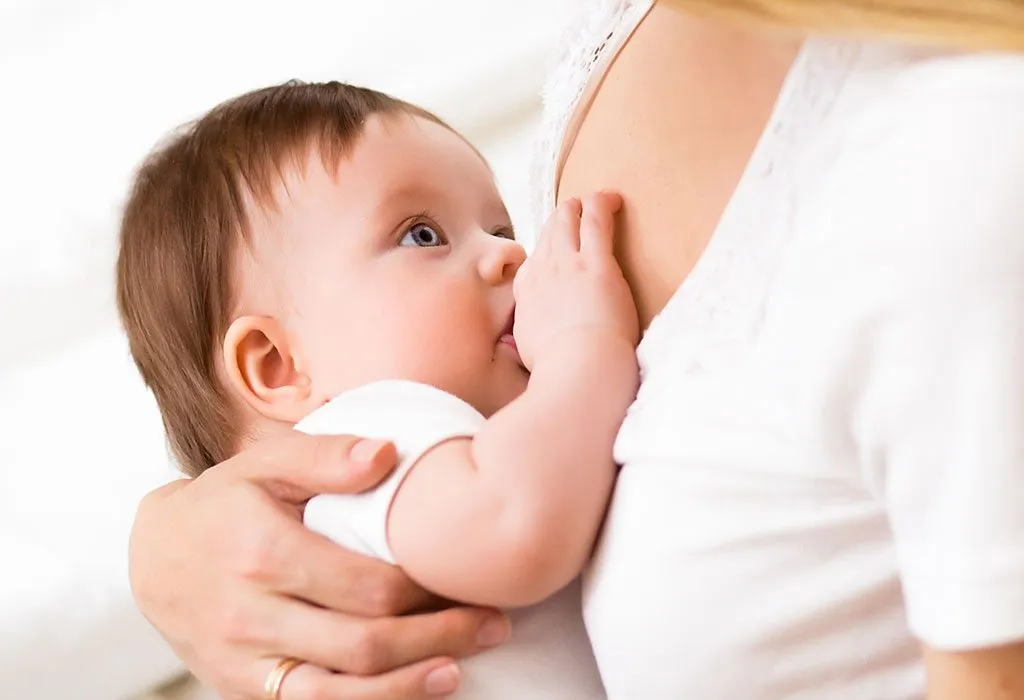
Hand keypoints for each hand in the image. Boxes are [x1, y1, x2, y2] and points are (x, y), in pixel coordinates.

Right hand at [129, 432, 510, 698]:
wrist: (154, 558)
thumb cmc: (224, 503)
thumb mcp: (264, 463)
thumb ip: (325, 456)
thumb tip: (388, 455)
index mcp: (263, 552)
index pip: (366, 585)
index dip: (426, 588)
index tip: (467, 576)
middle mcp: (251, 615)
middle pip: (362, 645)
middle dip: (438, 638)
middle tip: (493, 624)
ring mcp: (244, 663)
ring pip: (336, 695)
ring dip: (408, 688)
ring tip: (460, 670)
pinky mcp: (242, 691)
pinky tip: (408, 694)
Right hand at [513, 192, 638, 369]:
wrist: (577, 371)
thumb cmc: (558, 370)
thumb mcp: (528, 352)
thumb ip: (526, 338)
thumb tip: (517, 345)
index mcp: (525, 292)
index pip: (535, 259)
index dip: (548, 251)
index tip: (559, 251)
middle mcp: (542, 272)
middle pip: (548, 233)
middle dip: (562, 219)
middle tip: (575, 211)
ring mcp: (567, 265)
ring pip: (568, 220)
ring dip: (579, 207)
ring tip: (594, 200)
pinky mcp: (596, 264)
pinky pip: (596, 221)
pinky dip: (602, 204)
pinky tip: (612, 197)